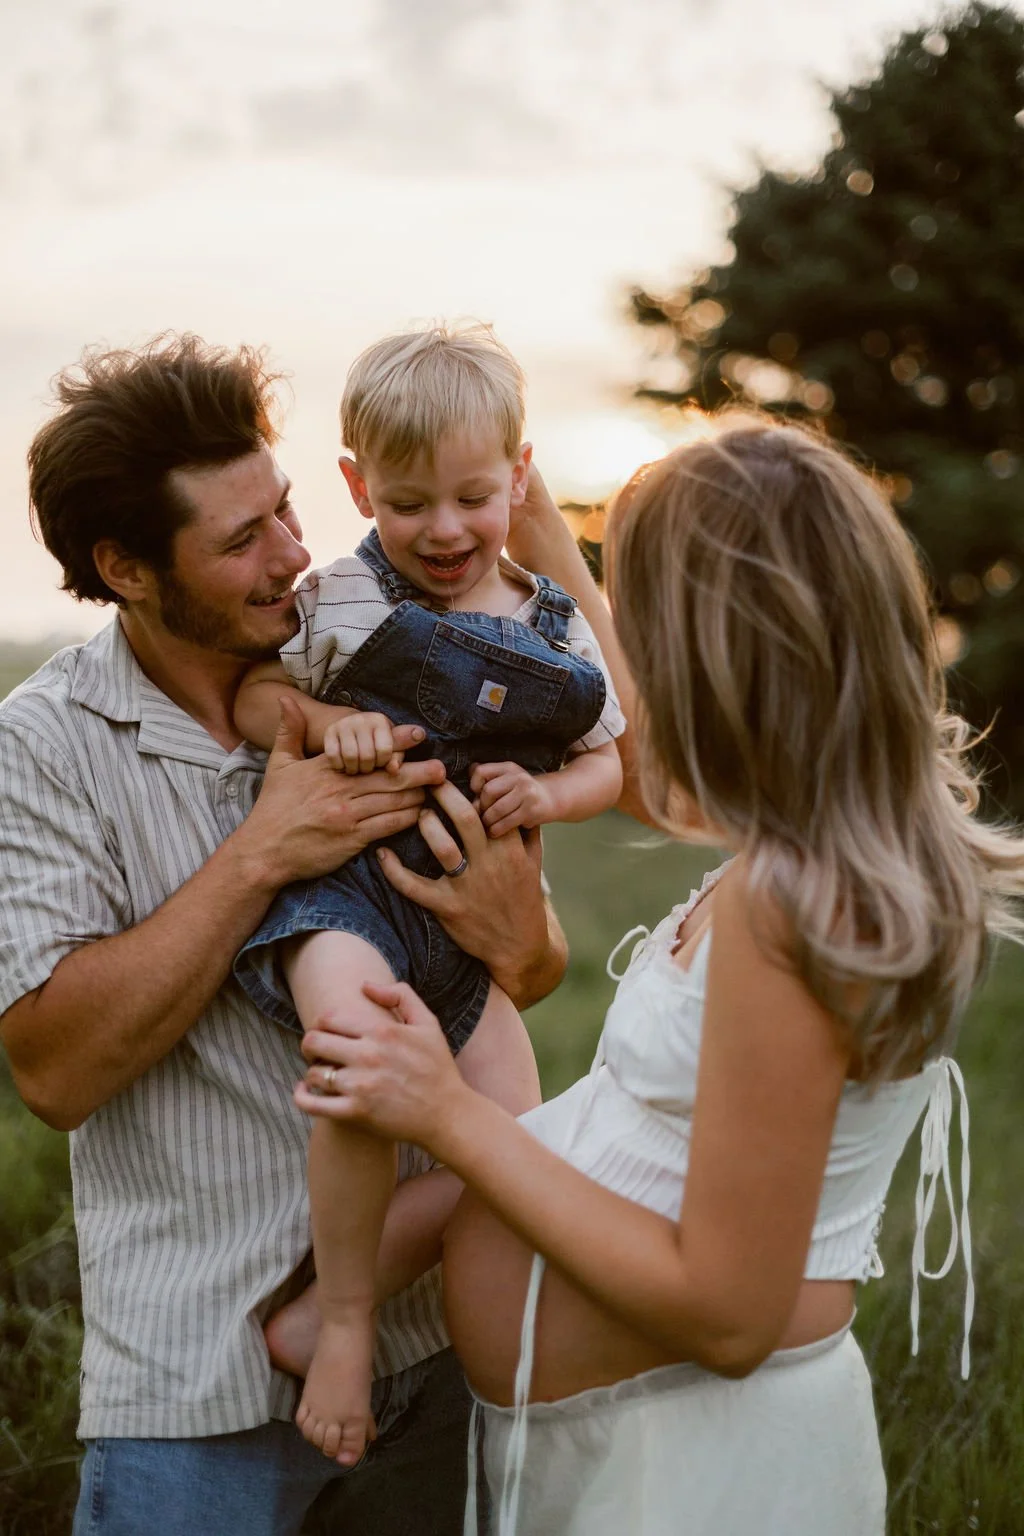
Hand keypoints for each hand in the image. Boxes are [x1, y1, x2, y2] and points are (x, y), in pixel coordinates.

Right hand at [239, 696, 444, 888]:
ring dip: (417, 796)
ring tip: (437, 790)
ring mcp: (348, 816)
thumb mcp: (278, 765)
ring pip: (393, 801)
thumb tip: (285, 698)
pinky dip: (406, 819)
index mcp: (327, 769)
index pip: (367, 751)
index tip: (418, 734)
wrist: (264, 851)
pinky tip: (420, 815)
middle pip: (389, 777)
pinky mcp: (352, 840)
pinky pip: (388, 826)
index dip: (395, 742)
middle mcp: (341, 790)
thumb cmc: (273, 808)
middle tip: (442, 768)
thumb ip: (288, 731)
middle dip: (419, 772)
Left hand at [295, 981, 467, 1149]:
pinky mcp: (355, 1113)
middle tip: (318, 1053)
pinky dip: (301, 1096)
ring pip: (313, 1072)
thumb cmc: (437, 1067)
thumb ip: (400, 996)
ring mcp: (360, 1085)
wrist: (448, 1114)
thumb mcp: (428, 1023)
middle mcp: (368, 1055)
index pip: (329, 1017)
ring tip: (321, 1074)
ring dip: (313, 1072)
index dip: (321, 1023)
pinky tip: (305, 1091)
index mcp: (382, 1031)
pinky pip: (312, 1104)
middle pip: (313, 1041)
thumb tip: (365, 985)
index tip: (327, 1032)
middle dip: (310, 1045)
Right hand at [323, 710, 406, 775]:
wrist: (352, 727)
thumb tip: (394, 770)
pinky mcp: (329, 731)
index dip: (383, 762)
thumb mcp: (390, 746)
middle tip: (367, 767)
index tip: (380, 762)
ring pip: (350, 756)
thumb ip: (396, 758)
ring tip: (356, 768)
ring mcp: (343, 724)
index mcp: (380, 721)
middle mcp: (361, 719)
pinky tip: (344, 764)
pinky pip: (333, 756)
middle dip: (368, 768)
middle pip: (366, 756)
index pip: (384, 750)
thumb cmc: (376, 741)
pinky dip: (339, 765)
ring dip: (353, 769)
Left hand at [375, 779, 553, 1003]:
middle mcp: (489, 865)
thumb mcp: (535, 865)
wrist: (518, 946)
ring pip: (442, 846)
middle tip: (430, 780)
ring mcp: (467, 887)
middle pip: (465, 818)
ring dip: (426, 824)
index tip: (463, 776)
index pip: (492, 809)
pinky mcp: (447, 907)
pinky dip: (394, 870)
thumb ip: (528, 833)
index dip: (476, 789)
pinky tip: (382, 853)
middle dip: (446, 794)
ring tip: (419, 812)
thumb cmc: (524, 901)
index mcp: (510, 850)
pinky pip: (414, 886)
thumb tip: (522, 805)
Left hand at [471, 761, 553, 836]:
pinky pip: (507, 823)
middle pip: (488, 791)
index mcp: (508, 768)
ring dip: (488, 821)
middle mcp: (518, 777)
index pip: (481, 771)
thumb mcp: (507, 778)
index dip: (474, 785)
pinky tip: (495, 832)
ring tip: (487, 825)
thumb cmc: (521, 791)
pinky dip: (497, 830)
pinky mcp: (531, 810)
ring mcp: (527, 793)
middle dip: (481, 806)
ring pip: (496, 809)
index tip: (477, 795)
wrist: (550, 798)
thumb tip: (468, 775)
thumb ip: (488, 778)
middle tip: (481, 815)